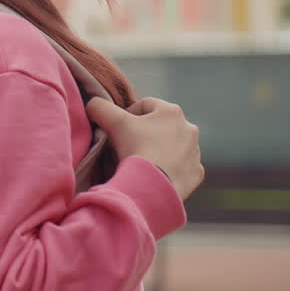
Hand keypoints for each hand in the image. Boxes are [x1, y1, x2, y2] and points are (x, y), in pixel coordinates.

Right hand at [86, 97, 204, 200]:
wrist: (152, 186)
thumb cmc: (135, 148)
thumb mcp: (112, 121)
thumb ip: (100, 107)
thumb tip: (93, 104)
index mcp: (172, 112)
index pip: (144, 105)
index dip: (127, 114)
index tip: (118, 129)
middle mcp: (189, 129)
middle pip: (160, 125)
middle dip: (144, 132)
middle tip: (128, 145)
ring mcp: (194, 152)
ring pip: (172, 145)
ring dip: (158, 149)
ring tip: (141, 160)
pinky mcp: (196, 173)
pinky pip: (180, 166)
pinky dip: (169, 168)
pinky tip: (155, 173)